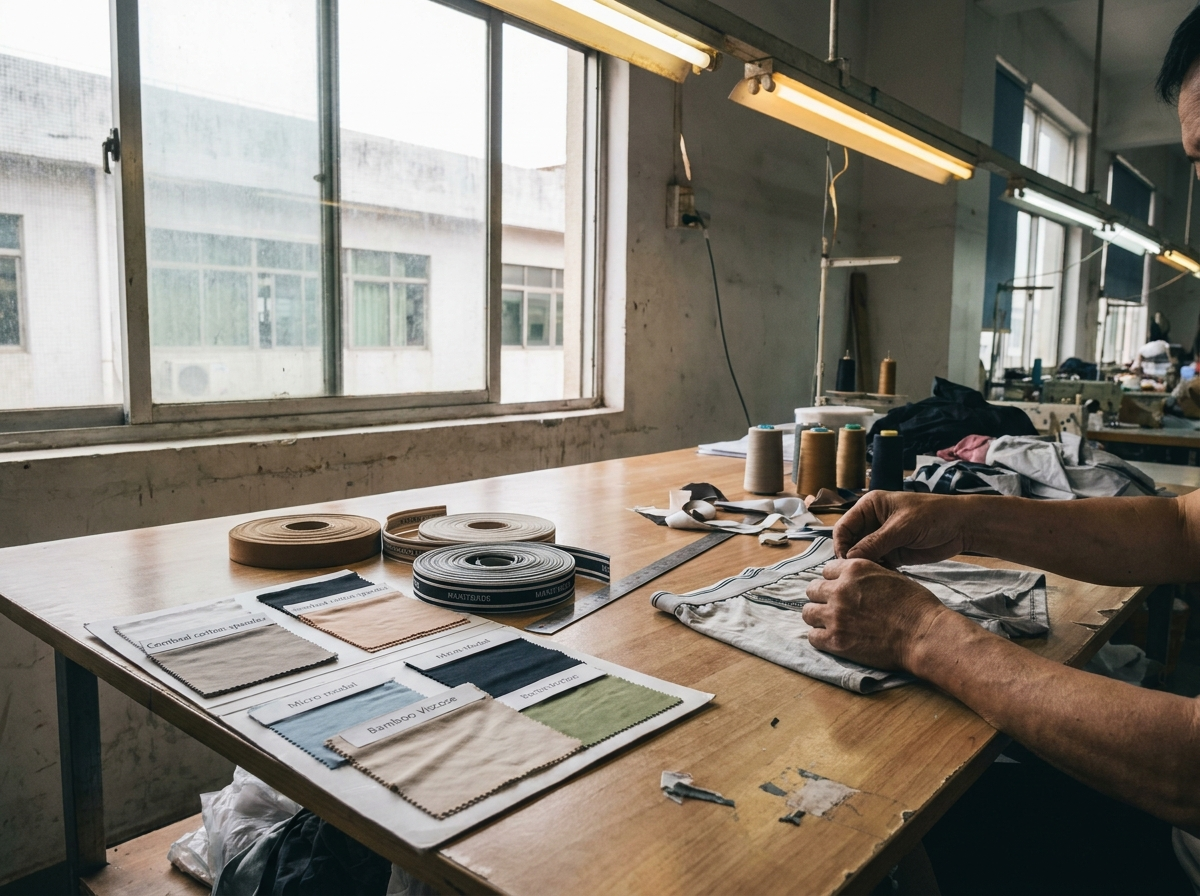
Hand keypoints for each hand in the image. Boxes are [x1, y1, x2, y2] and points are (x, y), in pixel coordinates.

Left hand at [801, 559, 949, 669]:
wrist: (923, 634)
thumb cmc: (915, 606)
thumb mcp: (890, 575)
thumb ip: (865, 576)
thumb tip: (852, 580)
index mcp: (854, 570)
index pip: (826, 571)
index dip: (834, 581)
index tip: (841, 591)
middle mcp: (840, 589)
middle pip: (812, 590)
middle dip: (822, 598)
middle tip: (834, 608)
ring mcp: (836, 615)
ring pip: (807, 612)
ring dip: (818, 617)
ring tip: (831, 624)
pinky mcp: (836, 640)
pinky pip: (812, 636)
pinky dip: (820, 638)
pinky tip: (832, 639)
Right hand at [834, 491, 970, 567]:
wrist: (962, 527)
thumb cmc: (933, 516)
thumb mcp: (902, 527)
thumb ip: (875, 542)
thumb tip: (850, 558)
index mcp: (869, 507)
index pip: (843, 527)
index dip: (841, 545)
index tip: (848, 562)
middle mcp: (871, 522)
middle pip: (850, 544)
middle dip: (853, 559)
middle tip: (860, 574)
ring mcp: (882, 539)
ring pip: (862, 556)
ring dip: (866, 567)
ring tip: (874, 577)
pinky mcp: (892, 553)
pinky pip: (877, 564)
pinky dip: (878, 572)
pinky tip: (885, 578)